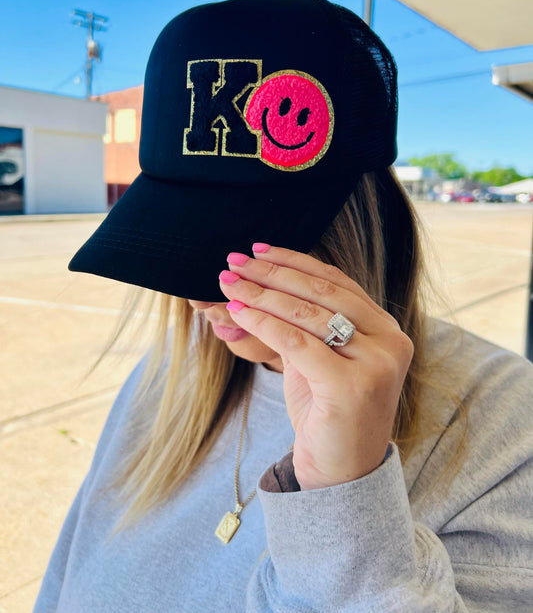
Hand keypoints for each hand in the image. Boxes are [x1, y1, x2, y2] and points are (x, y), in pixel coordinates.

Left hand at [218, 245, 413, 489]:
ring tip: (228, 282)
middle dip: (272, 273)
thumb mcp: (318, 360)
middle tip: (234, 261)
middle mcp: (390, 342)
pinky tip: (237, 310)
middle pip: (321, 292)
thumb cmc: (327, 415)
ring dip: (260, 294)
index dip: (295, 261)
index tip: (259, 249)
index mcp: (387, 330)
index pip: (337, 282)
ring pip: (307, 314)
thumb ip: (302, 324)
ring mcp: (377, 364)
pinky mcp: (353, 387)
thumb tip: (255, 284)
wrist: (340, 475)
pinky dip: (263, 322)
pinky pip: (297, 343)